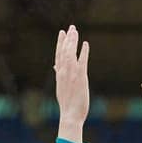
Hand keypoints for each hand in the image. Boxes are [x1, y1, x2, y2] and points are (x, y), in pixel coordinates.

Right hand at [54, 25, 89, 140]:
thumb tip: (55, 67)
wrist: (70, 115)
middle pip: (64, 51)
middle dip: (68, 38)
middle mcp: (64, 72)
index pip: (58, 54)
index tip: (62, 33)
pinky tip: (85, 44)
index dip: (60, 43)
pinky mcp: (80, 78)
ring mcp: (71, 74)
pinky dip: (83, 52)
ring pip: (70, 53)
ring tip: (75, 31)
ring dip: (73, 41)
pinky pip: (81, 62)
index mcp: (59, 74)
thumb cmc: (67, 104)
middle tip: (71, 27)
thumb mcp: (61, 87)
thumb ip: (59, 75)